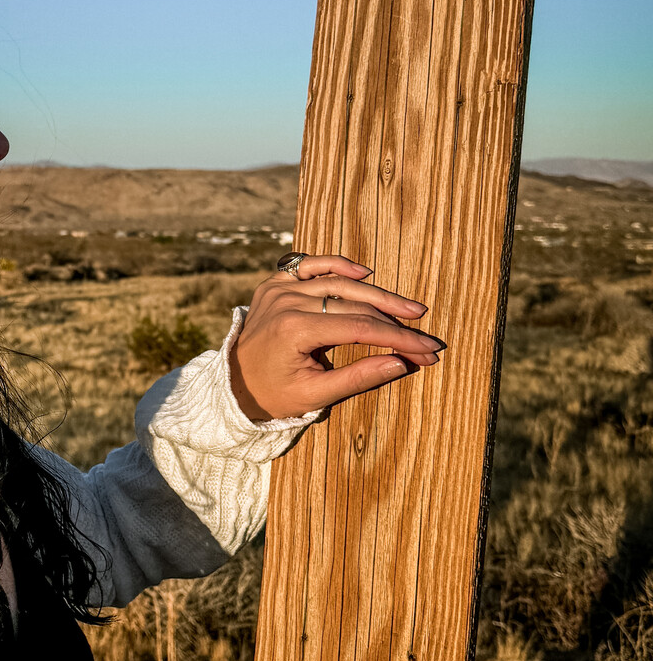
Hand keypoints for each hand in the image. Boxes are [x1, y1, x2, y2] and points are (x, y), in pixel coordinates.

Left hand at [228, 254, 443, 422]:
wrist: (232, 384)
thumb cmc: (272, 395)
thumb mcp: (314, 395)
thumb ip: (358, 378)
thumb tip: (402, 364)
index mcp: (294, 330)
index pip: (360, 328)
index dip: (398, 339)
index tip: (427, 350)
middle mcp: (286, 301)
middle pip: (355, 305)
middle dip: (396, 323)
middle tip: (427, 337)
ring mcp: (278, 288)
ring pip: (339, 284)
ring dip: (378, 296)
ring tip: (411, 310)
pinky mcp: (275, 283)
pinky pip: (309, 264)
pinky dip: (337, 265)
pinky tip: (364, 273)